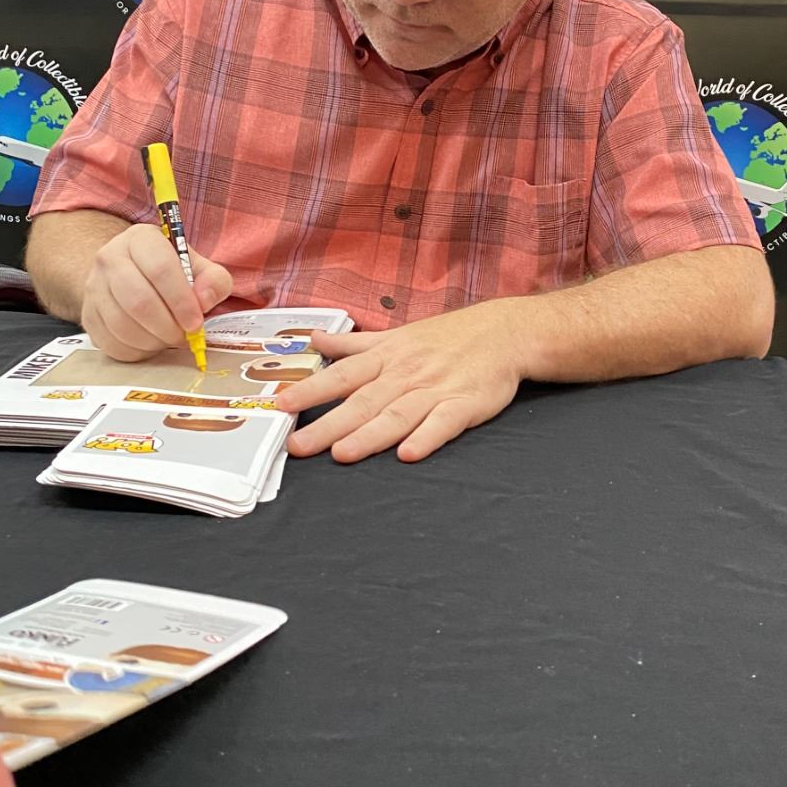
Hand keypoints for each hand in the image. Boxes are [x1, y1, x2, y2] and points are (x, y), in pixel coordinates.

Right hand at [80, 223, 231, 360]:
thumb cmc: (171, 274)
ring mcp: (93, 287)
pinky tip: (151, 343)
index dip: (181, 301)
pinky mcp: (87, 315)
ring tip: (169, 338)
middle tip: (184, 337)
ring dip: (153, 341)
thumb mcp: (200, 268)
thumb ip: (214, 281)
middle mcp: (110, 258)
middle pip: (139, 301)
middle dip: (168, 327)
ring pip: (122, 325)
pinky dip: (136, 351)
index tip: (195, 323)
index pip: (160, 268)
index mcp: (140, 239)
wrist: (131, 277)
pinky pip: (111, 343)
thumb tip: (204, 301)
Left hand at [278, 302, 526, 462]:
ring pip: (398, 414)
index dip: (311, 390)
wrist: (505, 332)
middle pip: (363, 402)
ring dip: (370, 435)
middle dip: (329, 424)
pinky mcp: (466, 404)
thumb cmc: (447, 336)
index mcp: (387, 356)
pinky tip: (408, 454)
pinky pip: (444, 423)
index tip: (282, 405)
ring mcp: (436, 389)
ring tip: (343, 454)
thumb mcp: (397, 334)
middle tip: (299, 445)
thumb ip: (354, 343)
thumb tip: (315, 339)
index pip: (342, 374)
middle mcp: (406, 373)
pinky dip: (427, 437)